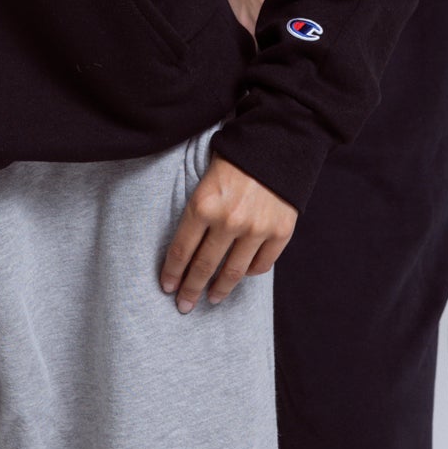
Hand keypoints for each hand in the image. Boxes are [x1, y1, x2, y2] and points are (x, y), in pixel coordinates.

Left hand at [159, 153, 297, 312]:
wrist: (278, 143)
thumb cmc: (235, 159)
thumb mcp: (205, 179)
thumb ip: (198, 211)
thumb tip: (187, 249)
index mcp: (203, 204)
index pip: (181, 250)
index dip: (172, 273)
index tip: (167, 287)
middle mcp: (228, 221)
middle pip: (203, 267)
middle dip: (190, 290)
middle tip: (184, 305)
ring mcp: (256, 229)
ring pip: (232, 273)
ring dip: (219, 290)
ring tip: (211, 298)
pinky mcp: (279, 232)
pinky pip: (261, 265)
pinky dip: (249, 273)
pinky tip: (240, 275)